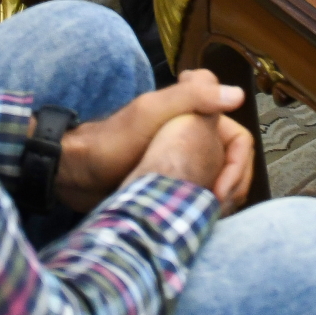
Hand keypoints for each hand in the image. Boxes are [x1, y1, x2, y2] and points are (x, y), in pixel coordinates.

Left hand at [55, 69, 245, 210]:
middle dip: (233, 187)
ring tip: (208, 217)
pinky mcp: (174, 184)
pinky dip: (205, 207)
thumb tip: (237, 95)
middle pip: (233, 164)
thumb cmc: (111, 141)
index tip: (223, 190)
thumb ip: (190, 97)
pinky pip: (202, 196)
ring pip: (220, 183)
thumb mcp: (150, 113)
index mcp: (195, 115)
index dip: (238, 164)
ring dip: (221, 200)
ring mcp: (184, 162)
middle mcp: (195, 137)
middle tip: (217, 209)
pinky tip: (197, 219)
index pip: (239, 139)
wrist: (76, 174)